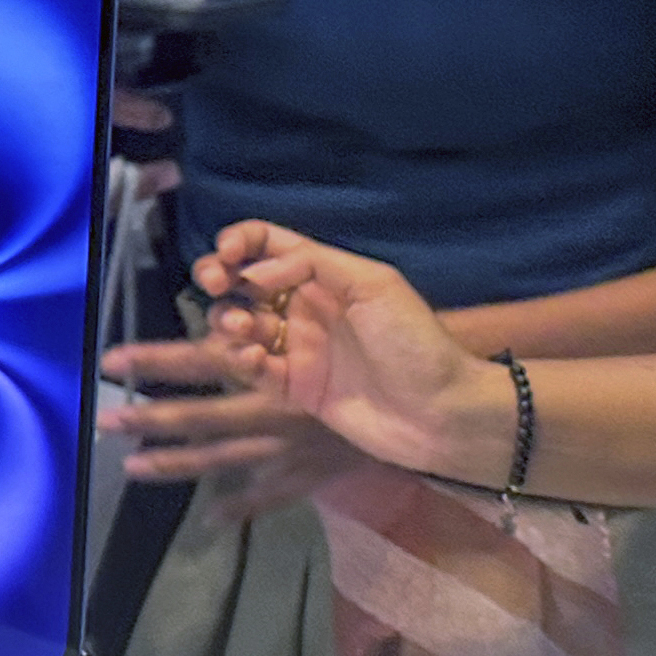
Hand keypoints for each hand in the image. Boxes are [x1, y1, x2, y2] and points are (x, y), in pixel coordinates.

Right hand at [187, 219, 509, 486]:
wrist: (440, 413)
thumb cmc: (415, 342)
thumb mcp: (373, 285)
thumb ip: (311, 264)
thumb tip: (252, 271)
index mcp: (323, 276)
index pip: (267, 244)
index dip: (239, 241)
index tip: (227, 255)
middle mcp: (302, 307)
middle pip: (240, 282)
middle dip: (217, 277)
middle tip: (214, 284)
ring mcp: (295, 348)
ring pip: (236, 324)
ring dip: (227, 320)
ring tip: (243, 330)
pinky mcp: (291, 388)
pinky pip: (250, 368)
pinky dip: (241, 359)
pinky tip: (256, 360)